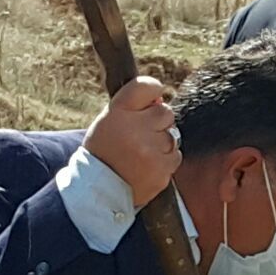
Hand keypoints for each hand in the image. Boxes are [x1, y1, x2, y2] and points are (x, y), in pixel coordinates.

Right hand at [82, 76, 179, 207]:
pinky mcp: (161, 168)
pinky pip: (176, 155)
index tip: (153, 97)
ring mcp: (149, 149)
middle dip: (159, 121)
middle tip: (143, 133)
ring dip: (162, 143)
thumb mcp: (108, 121)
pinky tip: (148, 165)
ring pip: (173, 135)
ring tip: (142, 152)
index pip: (146, 86)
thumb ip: (133, 107)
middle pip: (166, 112)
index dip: (153, 90)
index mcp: (117, 112)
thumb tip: (161, 97)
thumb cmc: (105, 150)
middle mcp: (134, 127)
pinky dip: (166, 160)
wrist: (99, 187)